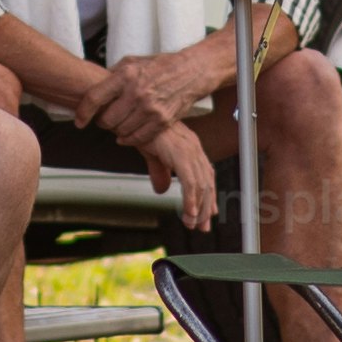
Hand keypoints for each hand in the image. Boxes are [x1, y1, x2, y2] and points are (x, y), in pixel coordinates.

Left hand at [96, 41, 233, 132]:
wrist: (191, 71)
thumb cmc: (160, 65)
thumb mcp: (132, 62)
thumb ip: (113, 75)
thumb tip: (94, 86)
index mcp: (126, 75)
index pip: (95, 97)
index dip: (83, 112)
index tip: (79, 121)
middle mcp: (136, 92)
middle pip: (107, 119)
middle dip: (102, 122)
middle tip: (104, 120)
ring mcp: (150, 108)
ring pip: (121, 131)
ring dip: (116, 131)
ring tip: (118, 124)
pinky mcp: (162, 120)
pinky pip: (139, 138)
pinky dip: (129, 140)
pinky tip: (126, 136)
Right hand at [127, 110, 223, 238]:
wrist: (133, 116)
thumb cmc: (142, 130)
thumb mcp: (153, 156)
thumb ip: (160, 172)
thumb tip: (162, 189)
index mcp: (190, 147)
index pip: (206, 175)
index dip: (208, 195)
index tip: (207, 212)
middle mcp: (194, 148)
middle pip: (207, 182)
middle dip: (206, 207)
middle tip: (202, 225)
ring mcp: (189, 150)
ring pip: (201, 185)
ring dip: (198, 207)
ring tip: (192, 223)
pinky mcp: (181, 154)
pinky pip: (190, 182)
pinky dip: (191, 200)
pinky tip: (189, 212)